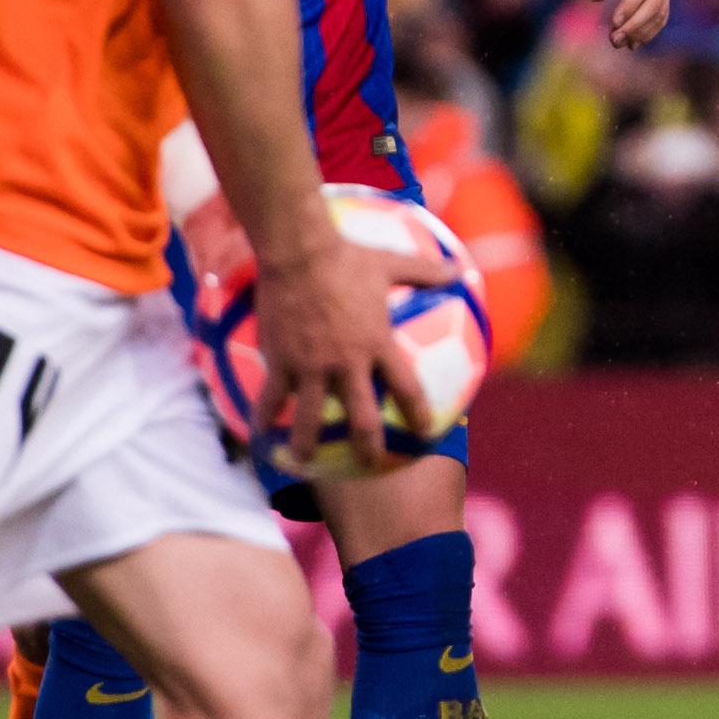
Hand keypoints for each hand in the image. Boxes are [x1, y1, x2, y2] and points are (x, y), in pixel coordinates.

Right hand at [249, 227, 447, 472]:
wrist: (298, 251)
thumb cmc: (346, 256)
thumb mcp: (391, 263)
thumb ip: (425, 272)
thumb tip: (458, 270)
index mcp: (377, 344)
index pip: (407, 388)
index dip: (418, 413)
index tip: (423, 432)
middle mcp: (347, 363)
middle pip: (362, 419)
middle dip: (367, 448)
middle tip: (370, 466)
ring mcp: (311, 366)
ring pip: (310, 418)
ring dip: (308, 443)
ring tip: (305, 460)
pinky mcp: (280, 360)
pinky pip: (271, 397)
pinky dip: (264, 417)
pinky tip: (261, 432)